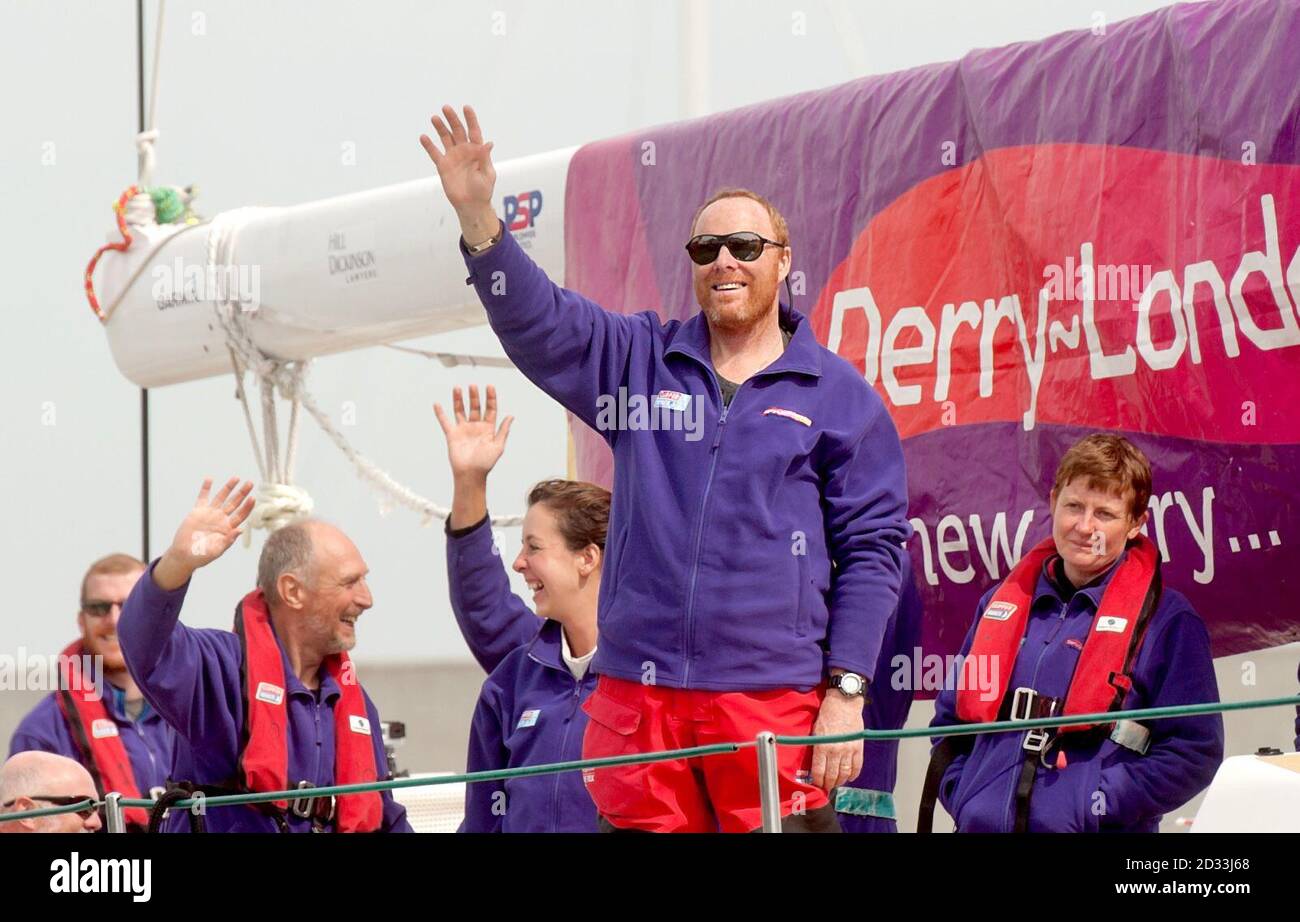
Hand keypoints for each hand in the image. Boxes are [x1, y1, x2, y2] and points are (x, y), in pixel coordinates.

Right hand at [153, 478, 254, 590]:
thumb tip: (241, 530)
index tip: (253, 498)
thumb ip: (228, 541)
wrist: (184, 555)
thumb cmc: (202, 556)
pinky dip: (206, 489)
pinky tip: (210, 479)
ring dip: (228, 488)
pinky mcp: (197, 512)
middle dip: (242, 493)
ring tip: (236, 478)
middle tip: (250, 483)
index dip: (247, 507)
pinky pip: (202, 498)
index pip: (241, 515)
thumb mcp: (216, 551)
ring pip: (221, 498)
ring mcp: (210, 514)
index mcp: (228, 528)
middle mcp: (221, 519)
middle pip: (234, 503)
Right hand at [419, 105, 496, 223]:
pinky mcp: (443, 166)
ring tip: (434, 118)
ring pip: (446, 138)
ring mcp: (453, 157)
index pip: (474, 131)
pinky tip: (424, 137)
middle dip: (452, 119)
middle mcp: (464, 150)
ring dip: (440, 128)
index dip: (470, 119)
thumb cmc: (483, 190)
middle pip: (458, 130)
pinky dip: (429, 145)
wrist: (471, 205)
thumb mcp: (486, 174)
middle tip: (446, 108)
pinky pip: (434, 153)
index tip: (466, 108)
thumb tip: (488, 143)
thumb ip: (485, 158)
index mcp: (477, 151)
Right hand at [434, 385, 513, 480]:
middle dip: (474, 396)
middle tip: (473, 386)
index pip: (490, 409)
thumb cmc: (486, 463)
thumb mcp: (498, 446)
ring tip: (457, 388)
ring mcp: (463, 429)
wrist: (470, 474)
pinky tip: (437, 404)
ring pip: (460, 410)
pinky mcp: (452, 434)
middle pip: (475, 407)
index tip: (489, 386)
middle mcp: (475, 426)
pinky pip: (445, 422)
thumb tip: (511, 416)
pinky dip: (440, 413)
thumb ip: (503, 430)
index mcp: (488, 428)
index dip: (490, 398)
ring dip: (458, 399)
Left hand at [810, 690, 864, 791]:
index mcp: (822, 746)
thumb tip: (814, 764)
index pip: (819, 772)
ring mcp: (848, 750)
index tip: (817, 785)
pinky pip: (857, 766)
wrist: (844, 702)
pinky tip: (849, 777)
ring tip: (837, 783)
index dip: (818, 782)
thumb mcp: (815, 731)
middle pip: (832, 776)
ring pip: (845, 773)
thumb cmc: (827, 714)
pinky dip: (853, 774)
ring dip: (840, 781)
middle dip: (828, 784)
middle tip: (826, 788)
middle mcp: (836, 750)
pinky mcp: (858, 747)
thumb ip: (815, 748)